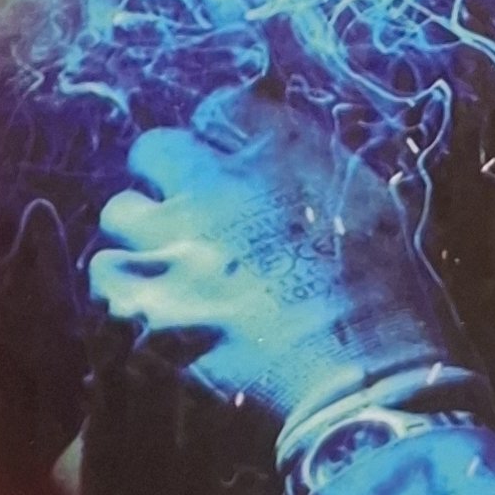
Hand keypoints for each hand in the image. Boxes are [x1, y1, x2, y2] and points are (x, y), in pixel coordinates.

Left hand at [88, 103, 467, 441]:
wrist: (368, 386)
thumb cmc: (387, 299)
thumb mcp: (372, 203)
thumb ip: (314, 165)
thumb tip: (276, 151)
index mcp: (278, 154)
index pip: (220, 108)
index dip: (221, 139)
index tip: (227, 164)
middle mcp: (218, 188)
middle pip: (155, 150)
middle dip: (167, 177)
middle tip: (187, 213)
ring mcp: (179, 247)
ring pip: (119, 212)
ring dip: (142, 236)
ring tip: (166, 264)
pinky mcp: (155, 308)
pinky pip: (107, 276)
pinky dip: (124, 289)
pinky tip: (149, 305)